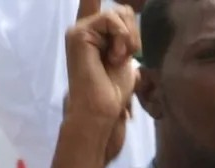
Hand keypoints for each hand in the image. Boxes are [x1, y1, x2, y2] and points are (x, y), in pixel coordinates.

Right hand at [65, 6, 140, 154]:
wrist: (100, 110)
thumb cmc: (113, 92)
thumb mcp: (126, 62)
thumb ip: (126, 42)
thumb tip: (132, 39)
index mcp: (95, 34)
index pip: (95, 2)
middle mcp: (84, 28)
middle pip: (123, 10)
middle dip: (135, 32)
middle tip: (128, 55)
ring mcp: (80, 30)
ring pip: (119, 13)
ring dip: (129, 37)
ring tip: (120, 58)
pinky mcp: (79, 33)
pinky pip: (111, 20)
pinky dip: (121, 38)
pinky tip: (115, 56)